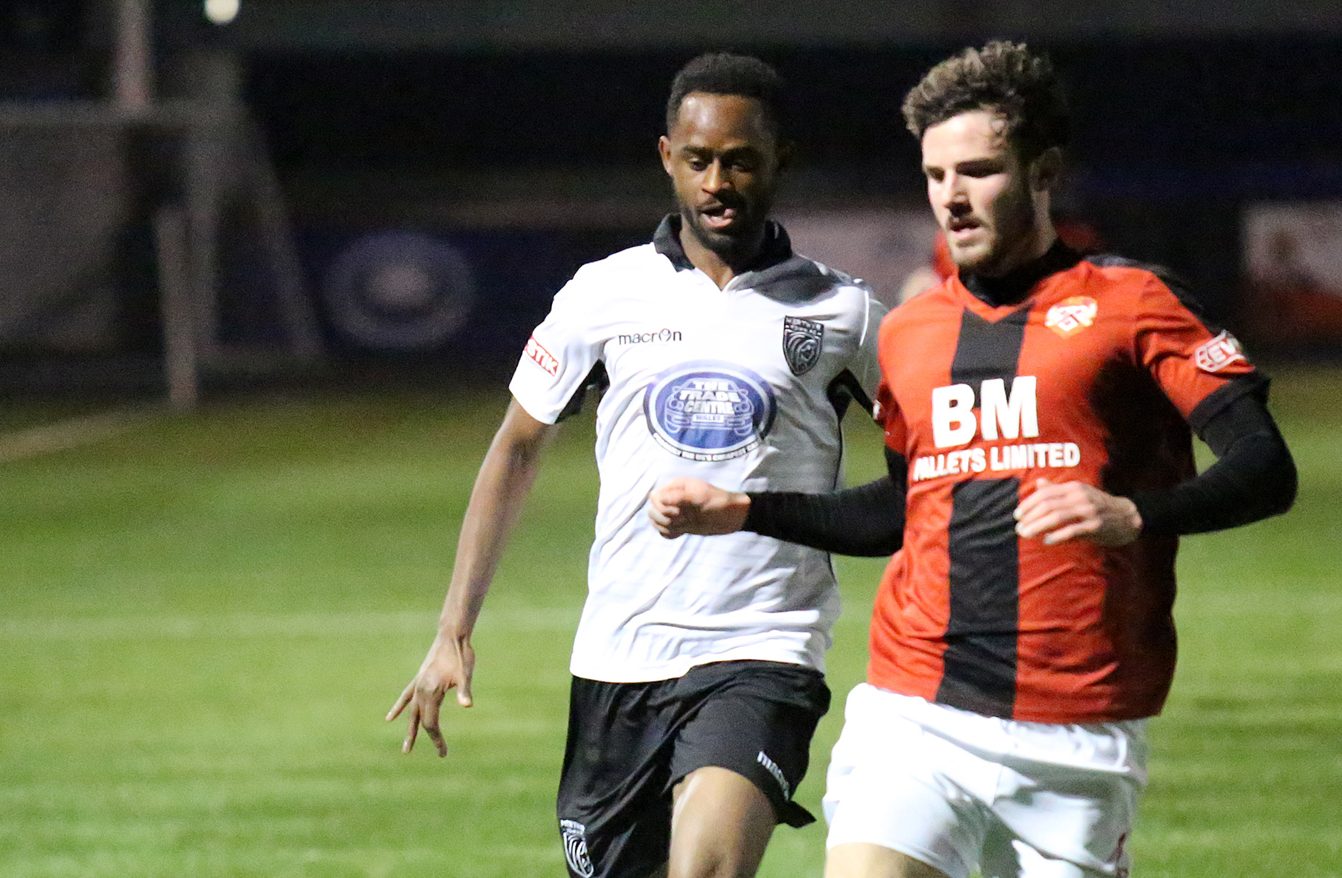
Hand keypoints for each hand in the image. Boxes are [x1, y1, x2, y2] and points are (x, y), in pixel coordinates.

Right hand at [385, 633, 474, 755]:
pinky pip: (406, 697)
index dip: (436, 739)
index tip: (443, 752)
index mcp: (431, 692)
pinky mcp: (419, 678)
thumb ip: (464, 691)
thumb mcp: (466, 673)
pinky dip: (399, 708)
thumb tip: (468, 705)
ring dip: (410, 730)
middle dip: (430, 738)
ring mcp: (418, 684)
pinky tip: (390, 718)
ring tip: (406, 749)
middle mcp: (421, 690)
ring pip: (411, 713)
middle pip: (422, 721)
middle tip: (441, 753)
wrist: (452, 635)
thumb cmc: (461, 654)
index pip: (430, 723)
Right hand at [647, 477, 749, 538]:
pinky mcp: (678, 524)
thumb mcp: (701, 497)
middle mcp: (672, 498)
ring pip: (656, 522)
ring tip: (685, 525)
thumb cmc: (719, 502)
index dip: (663, 507)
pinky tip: (682, 532)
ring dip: (667, 527)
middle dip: (665, 519)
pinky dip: (669, 534)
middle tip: (684, 519)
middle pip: (653, 511)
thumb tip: (657, 498)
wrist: (732, 517)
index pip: (655, 497)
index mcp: (675, 486)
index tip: (680, 512)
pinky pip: (663, 531)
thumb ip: (679, 497)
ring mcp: (675, 511)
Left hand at [1013, 478, 1141, 546]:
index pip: (1045, 493)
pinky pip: (1072, 531)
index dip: (1028, 504)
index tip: (1017, 515)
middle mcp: (1080, 497)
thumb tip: (1039, 484)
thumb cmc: (1098, 506)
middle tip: (1018, 527)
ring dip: (1038, 526)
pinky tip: (1046, 541)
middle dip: (1030, 516)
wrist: (1128, 517)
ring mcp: (1089, 511)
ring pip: (1057, 517)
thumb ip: (1058, 490)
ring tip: (1026, 534)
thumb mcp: (1079, 493)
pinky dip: (1057, 536)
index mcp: (1074, 488)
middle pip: (1048, 505)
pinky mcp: (1096, 526)